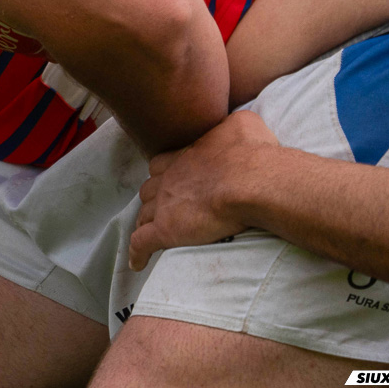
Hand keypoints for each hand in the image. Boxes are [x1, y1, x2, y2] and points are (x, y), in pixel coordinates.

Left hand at [129, 110, 281, 270]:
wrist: (250, 180)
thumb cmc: (251, 152)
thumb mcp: (244, 125)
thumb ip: (233, 124)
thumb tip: (238, 125)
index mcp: (185, 156)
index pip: (162, 163)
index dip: (164, 172)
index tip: (170, 179)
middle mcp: (169, 178)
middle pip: (150, 187)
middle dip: (154, 195)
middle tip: (164, 206)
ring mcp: (164, 204)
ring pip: (144, 214)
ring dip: (146, 221)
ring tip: (150, 231)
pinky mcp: (166, 230)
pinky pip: (142, 242)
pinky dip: (137, 252)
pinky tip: (137, 263)